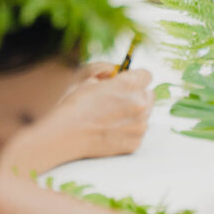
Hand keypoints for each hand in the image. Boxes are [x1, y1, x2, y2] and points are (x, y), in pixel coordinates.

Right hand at [5, 64, 153, 171]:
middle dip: (137, 95)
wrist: (65, 136)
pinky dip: (129, 130)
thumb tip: (114, 71)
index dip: (135, 78)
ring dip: (134, 113)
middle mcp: (140, 103)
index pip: (147, 75)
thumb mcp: (88, 80)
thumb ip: (107, 73)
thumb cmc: (74, 106)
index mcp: (129, 84)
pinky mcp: (136, 142)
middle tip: (118, 101)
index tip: (127, 83)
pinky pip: (139, 130)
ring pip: (145, 113)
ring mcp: (140, 124)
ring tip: (111, 117)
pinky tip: (111, 130)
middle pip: (149, 94)